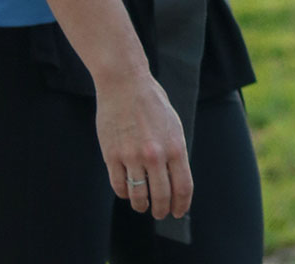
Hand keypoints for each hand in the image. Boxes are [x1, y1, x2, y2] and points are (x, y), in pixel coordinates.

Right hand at [95, 70, 192, 221]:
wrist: (124, 81)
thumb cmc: (150, 100)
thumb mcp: (173, 124)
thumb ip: (175, 151)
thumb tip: (176, 179)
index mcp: (175, 147)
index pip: (183, 189)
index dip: (181, 206)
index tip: (178, 212)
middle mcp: (155, 155)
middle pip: (162, 197)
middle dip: (162, 210)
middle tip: (159, 213)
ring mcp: (132, 156)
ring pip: (139, 196)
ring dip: (142, 206)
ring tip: (142, 205)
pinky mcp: (112, 154)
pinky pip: (118, 185)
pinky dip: (124, 193)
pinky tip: (126, 190)